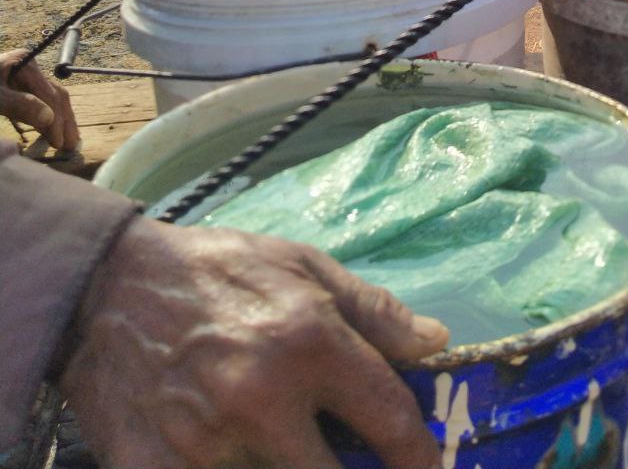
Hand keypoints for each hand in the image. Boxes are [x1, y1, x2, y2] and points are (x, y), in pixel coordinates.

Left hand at [0, 49, 79, 150]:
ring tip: (68, 140)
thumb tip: (50, 118)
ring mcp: (24, 75)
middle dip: (65, 120)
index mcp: (25, 62)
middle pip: (55, 93)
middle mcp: (29, 66)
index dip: (56, 120)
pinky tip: (50, 130)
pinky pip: (39, 100)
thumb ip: (19, 105)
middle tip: (72, 145)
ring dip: (60, 119)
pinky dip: (47, 116)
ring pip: (51, 97)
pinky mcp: (17, 85)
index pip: (49, 94)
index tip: (59, 144)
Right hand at [61, 218, 446, 468]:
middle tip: (361, 467)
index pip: (389, 421)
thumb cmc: (216, 271)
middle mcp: (264, 399)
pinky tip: (233, 454)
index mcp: (308, 342)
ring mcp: (206, 446)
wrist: (105, 287)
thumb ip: (372, 310)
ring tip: (289, 447)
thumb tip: (434, 344)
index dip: (421, 458)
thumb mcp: (301, 265)